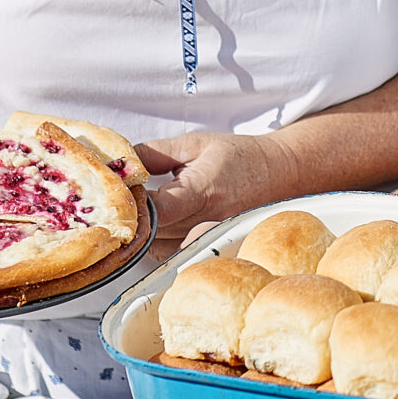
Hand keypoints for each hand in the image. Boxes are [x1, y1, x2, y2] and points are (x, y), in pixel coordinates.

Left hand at [136, 131, 300, 240]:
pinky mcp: (207, 249)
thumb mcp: (194, 144)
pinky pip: (168, 254)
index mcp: (202, 191)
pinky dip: (156, 241)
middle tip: (124, 197)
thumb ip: (154, 153)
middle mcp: (206, 222)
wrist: (277, 174)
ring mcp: (208, 240)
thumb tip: (120, 165)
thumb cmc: (238, 157)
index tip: (121, 190)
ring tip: (143, 208)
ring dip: (142, 231)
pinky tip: (159, 222)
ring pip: (155, 249)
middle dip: (132, 215)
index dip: (132, 204)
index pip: (156, 211)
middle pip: (151, 233)